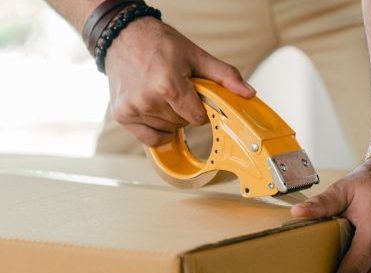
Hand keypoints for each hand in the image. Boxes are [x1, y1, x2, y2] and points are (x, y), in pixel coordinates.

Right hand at [104, 17, 254, 145]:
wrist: (124, 36)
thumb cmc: (158, 43)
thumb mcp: (196, 55)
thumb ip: (225, 76)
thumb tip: (248, 93)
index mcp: (168, 85)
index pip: (198, 118)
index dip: (201, 109)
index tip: (195, 96)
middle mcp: (148, 100)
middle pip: (182, 124)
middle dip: (185, 110)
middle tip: (177, 89)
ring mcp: (133, 109)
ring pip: (167, 130)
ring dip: (170, 118)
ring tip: (162, 94)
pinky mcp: (122, 115)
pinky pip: (149, 139)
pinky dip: (157, 130)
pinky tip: (156, 112)